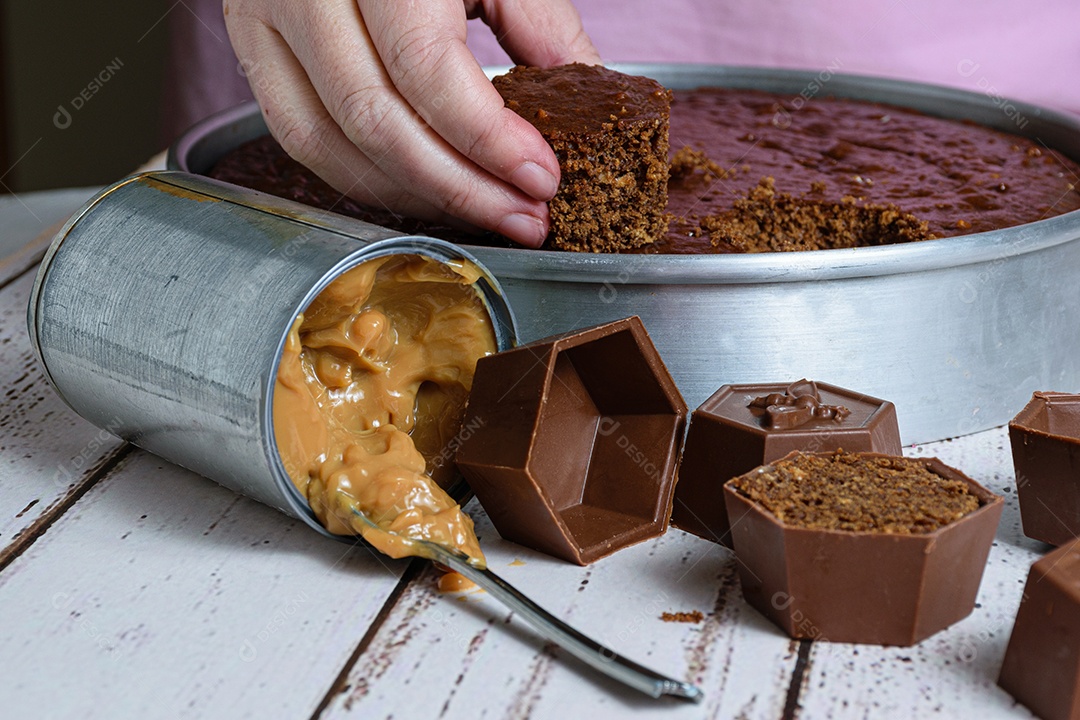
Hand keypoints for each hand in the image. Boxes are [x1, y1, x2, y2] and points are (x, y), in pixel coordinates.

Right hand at [223, 0, 600, 246]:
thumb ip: (540, 20)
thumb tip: (585, 96)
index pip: (426, 69)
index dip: (488, 138)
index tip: (541, 177)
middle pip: (377, 121)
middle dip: (460, 186)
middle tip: (523, 217)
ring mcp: (265, 18)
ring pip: (333, 143)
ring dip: (415, 195)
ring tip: (483, 211)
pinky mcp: (254, 46)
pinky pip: (301, 138)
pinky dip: (366, 177)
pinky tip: (424, 190)